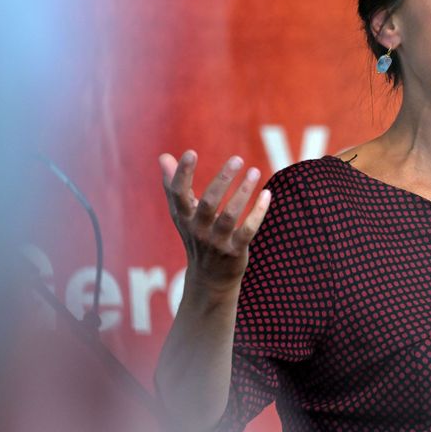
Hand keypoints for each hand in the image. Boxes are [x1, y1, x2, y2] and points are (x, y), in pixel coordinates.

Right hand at [160, 150, 271, 289]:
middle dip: (222, 179)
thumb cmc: (196, 237)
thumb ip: (173, 186)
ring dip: (243, 192)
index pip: (178, 194)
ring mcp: (217, 241)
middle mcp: (198, 229)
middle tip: (237, 159)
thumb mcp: (182, 214)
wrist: (209, 278)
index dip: (182, 174)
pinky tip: (267, 194)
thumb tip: (163, 156)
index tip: (191, 152)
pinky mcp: (235, 251)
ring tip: (255, 171)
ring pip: (230, 215)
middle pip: (208, 202)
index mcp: (183, 217)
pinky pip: (248, 230)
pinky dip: (258, 212)